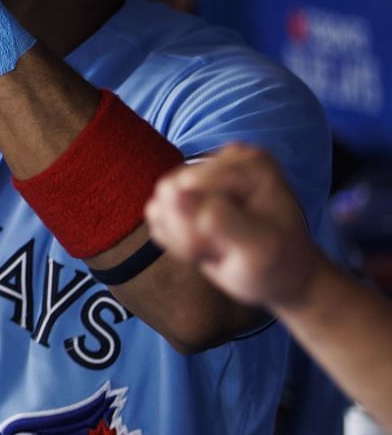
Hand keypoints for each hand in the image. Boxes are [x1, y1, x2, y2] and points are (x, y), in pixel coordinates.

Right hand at [144, 143, 325, 311]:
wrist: (278, 275)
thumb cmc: (275, 263)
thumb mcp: (257, 249)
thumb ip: (217, 219)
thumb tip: (172, 193)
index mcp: (250, 164)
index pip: (191, 188)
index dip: (201, 227)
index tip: (233, 246)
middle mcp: (223, 160)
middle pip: (171, 193)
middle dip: (189, 232)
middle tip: (223, 248)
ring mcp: (200, 176)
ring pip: (159, 207)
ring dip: (181, 238)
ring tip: (215, 247)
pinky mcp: (183, 192)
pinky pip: (156, 216)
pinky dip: (174, 239)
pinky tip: (203, 244)